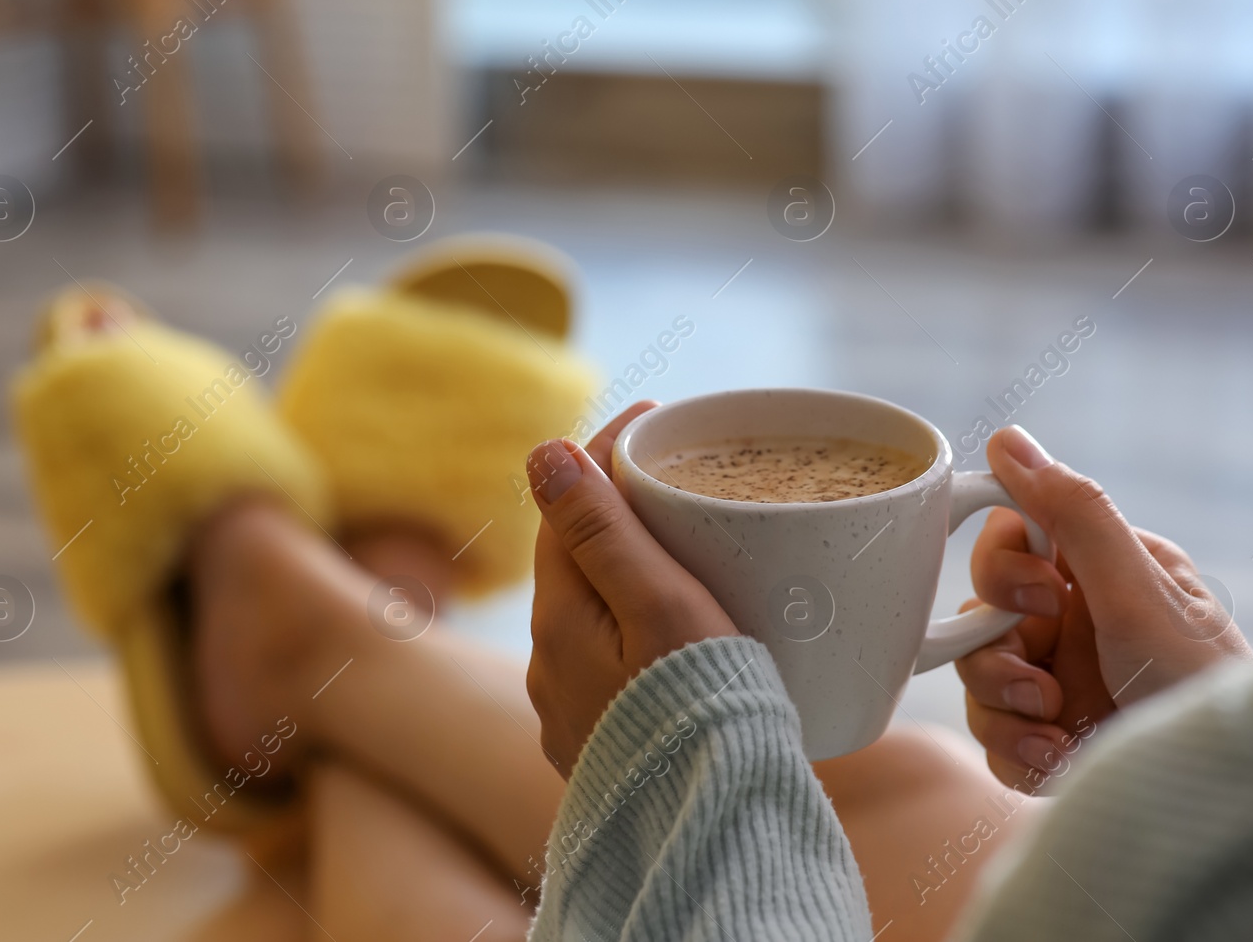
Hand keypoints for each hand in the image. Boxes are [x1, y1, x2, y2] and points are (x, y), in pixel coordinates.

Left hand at [525, 403, 738, 777]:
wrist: (711, 834)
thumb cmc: (698, 713)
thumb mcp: (657, 608)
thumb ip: (601, 532)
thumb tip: (541, 452)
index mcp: (560, 618)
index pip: (566, 505)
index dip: (604, 452)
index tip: (653, 418)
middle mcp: (549, 663)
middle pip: (576, 555)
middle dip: (617, 504)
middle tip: (674, 470)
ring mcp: (571, 707)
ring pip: (591, 609)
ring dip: (625, 566)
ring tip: (684, 543)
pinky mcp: (600, 740)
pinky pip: (608, 658)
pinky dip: (634, 623)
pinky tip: (673, 630)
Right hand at [954, 426, 1251, 788]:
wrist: (1226, 794)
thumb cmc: (1201, 684)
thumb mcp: (1138, 594)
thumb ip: (1073, 514)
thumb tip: (1008, 440)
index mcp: (1099, 573)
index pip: (1011, 539)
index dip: (1001, 568)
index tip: (1037, 596)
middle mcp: (1074, 624)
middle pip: (981, 615)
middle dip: (995, 653)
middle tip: (1036, 681)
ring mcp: (1060, 683)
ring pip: (977, 678)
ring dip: (1003, 709)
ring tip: (1054, 730)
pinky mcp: (1050, 740)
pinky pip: (993, 737)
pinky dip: (1017, 752)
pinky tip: (1061, 759)